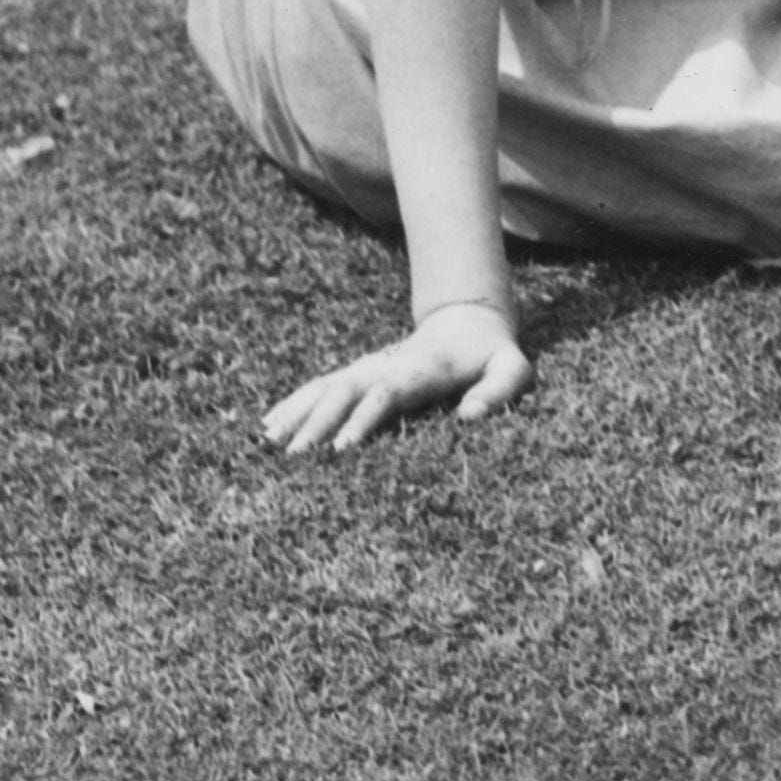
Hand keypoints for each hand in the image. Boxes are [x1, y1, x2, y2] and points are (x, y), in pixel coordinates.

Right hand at [262, 301, 531, 454]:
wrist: (468, 324)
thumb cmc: (492, 357)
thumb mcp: (512, 368)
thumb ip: (499, 390)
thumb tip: (469, 417)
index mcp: (422, 370)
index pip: (388, 394)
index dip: (364, 419)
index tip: (342, 448)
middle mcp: (387, 367)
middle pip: (346, 391)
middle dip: (320, 421)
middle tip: (296, 456)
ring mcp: (369, 368)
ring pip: (326, 387)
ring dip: (298, 412)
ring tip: (269, 442)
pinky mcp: (358, 373)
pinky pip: (320, 386)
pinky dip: (294, 404)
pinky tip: (269, 426)